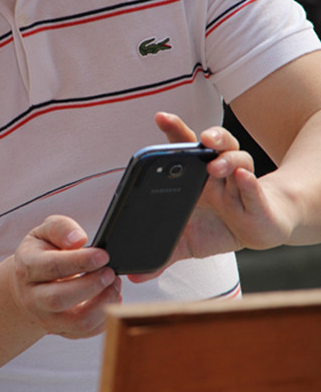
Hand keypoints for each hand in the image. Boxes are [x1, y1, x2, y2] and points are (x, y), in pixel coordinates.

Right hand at [10, 215, 121, 337]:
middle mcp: (32, 297)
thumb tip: (78, 240)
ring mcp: (46, 318)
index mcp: (27, 268)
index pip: (53, 266)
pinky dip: (104, 317)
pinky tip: (110, 297)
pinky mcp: (62, 331)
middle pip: (60, 299)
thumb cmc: (41, 254)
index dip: (80, 261)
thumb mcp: (44, 233)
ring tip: (114, 284)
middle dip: (91, 285)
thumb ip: (60, 228)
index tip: (103, 255)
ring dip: (102, 304)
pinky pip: (86, 331)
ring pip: (76, 322)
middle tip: (110, 272)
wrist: (27, 285)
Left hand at [130, 112, 292, 280]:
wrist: (258, 232)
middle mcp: (219, 171)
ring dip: (226, 158)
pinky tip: (241, 178)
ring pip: (237, 157)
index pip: (183, 147)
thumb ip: (162, 254)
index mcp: (196, 177)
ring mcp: (240, 180)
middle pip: (215, 143)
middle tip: (201, 139)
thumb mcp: (187, 243)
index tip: (160, 117)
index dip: (174, 130)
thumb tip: (133, 274)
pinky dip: (247, 182)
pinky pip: (254, 185)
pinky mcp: (258, 198)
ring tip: (215, 165)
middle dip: (209, 136)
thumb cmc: (220, 228)